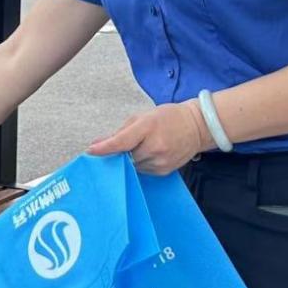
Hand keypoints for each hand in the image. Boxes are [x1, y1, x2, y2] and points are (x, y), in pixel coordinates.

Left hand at [87, 101, 212, 174]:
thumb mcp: (143, 117)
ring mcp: (161, 161)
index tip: (90, 151)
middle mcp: (155, 147)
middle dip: (119, 153)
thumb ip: (120, 131)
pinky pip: (143, 171)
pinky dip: (141, 164)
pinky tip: (149, 154)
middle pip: (125, 157)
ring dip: (130, 160)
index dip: (104, 148)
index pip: (121, 142)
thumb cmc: (168, 117)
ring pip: (133, 166)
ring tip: (141, 147)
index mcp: (148, 127)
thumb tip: (97, 143)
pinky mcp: (164, 171)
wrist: (197, 127)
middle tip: (120, 146)